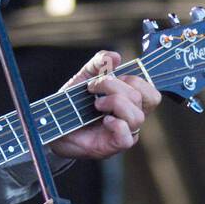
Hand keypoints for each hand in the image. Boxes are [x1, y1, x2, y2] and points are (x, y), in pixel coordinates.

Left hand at [46, 50, 161, 160]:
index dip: (133, 80)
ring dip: (114, 104)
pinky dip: (116, 125)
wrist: (53, 123)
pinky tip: (103, 121)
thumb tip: (115, 57)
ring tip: (95, 105)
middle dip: (115, 87)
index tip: (105, 78)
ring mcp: (124, 133)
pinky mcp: (113, 146)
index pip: (150, 92)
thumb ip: (99, 63)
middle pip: (142, 99)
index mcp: (130, 102)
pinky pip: (127, 138)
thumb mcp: (84, 76)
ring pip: (137, 117)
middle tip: (93, 88)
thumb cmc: (73, 102)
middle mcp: (131, 117)